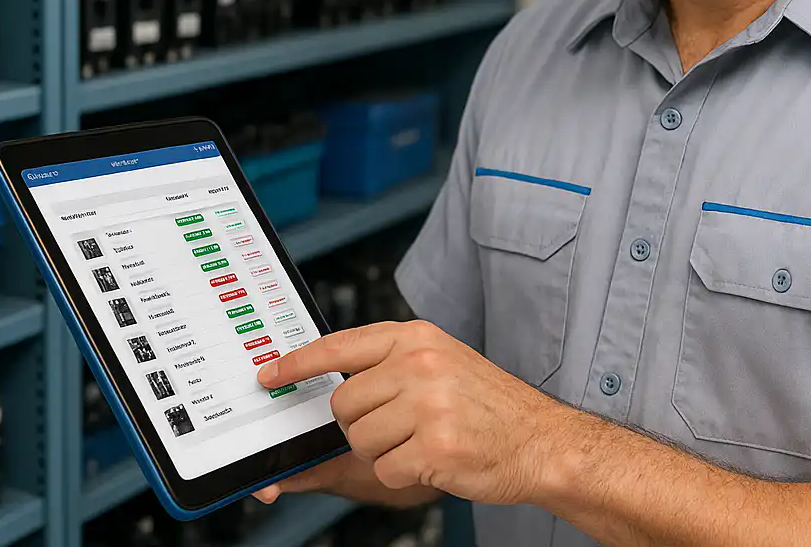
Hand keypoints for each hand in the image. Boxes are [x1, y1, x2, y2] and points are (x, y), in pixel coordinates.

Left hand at [255, 320, 575, 505]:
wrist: (540, 440)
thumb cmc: (490, 407)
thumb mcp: (441, 364)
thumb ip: (390, 366)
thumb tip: (331, 387)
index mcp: (417, 337)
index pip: (340, 345)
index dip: (298, 363)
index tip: (270, 375)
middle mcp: (420, 363)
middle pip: (343, 403)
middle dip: (360, 425)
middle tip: (399, 427)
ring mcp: (428, 403)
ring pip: (359, 439)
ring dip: (384, 452)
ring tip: (423, 440)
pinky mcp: (434, 445)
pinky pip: (385, 469)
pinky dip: (404, 474)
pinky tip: (434, 459)